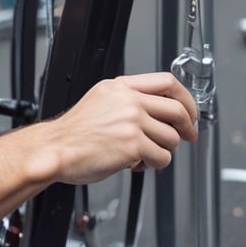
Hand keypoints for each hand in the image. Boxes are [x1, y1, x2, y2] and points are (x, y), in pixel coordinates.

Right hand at [46, 72, 197, 185]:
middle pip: (177, 109)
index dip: (185, 98)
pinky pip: (161, 157)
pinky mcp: (133, 145)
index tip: (187, 111)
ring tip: (145, 153)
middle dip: (187, 127)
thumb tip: (159, 108)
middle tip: (187, 136)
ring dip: (163, 150)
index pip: (167, 81)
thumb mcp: (101, 99)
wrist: (57, 148)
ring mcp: (132, 122)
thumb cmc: (76, 131)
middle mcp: (128, 100)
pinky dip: (153, 165)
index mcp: (121, 86)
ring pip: (171, 138)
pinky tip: (137, 163)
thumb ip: (127, 98)